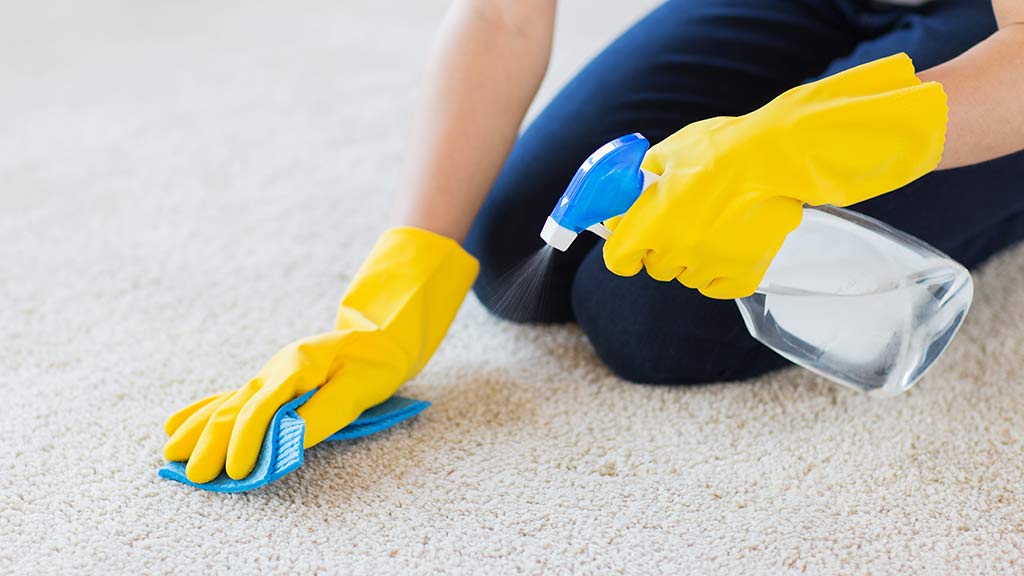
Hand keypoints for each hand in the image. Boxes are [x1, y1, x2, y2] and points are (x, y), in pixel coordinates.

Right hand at [162, 227, 478, 482]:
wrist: (380, 336)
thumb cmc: (374, 363)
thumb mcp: (357, 389)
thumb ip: (322, 414)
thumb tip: (286, 442)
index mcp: (297, 366)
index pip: (262, 408)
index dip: (247, 441)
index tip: (238, 471)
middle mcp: (275, 369)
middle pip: (235, 409)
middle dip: (212, 444)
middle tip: (196, 477)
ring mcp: (269, 374)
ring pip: (226, 405)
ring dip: (198, 431)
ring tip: (170, 454)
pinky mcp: (271, 382)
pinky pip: (230, 398)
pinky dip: (203, 412)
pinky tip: (176, 424)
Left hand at [603, 53, 946, 298]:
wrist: (775, 157)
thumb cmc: (721, 149)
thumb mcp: (668, 153)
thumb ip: (639, 180)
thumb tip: (623, 197)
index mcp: (650, 224)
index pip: (618, 260)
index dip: (623, 249)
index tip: (631, 239)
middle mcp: (676, 252)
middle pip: (655, 267)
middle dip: (661, 247)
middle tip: (680, 221)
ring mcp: (710, 266)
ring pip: (687, 276)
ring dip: (692, 258)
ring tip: (711, 225)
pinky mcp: (742, 275)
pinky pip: (717, 286)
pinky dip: (719, 271)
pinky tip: (727, 245)